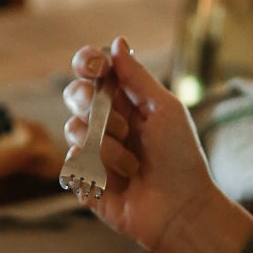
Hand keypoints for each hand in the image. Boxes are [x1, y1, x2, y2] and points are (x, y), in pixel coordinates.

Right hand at [62, 38, 252, 252]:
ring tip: (132, 165)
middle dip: (92, 104)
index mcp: (126, 100)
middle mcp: (106, 122)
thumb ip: (138, 77)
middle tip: (119, 124)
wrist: (180, 210)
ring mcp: (93, 151)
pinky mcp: (84, 180)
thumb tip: (117, 42)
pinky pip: (71, 161)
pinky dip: (95, 168)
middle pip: (75, 94)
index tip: (94, 66)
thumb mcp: (165, 110)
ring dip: (105, 146)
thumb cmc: (181, 160)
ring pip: (73, 128)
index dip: (86, 62)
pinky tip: (118, 182)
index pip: (93, 70)